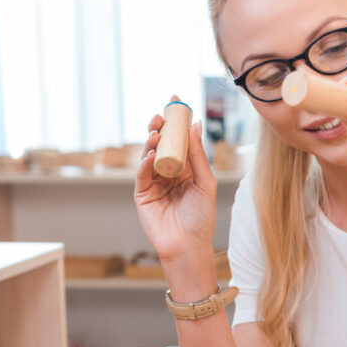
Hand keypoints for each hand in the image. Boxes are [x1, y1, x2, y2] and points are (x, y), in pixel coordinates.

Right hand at [134, 106, 217, 265]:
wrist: (188, 245)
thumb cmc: (201, 217)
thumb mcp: (204, 182)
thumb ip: (197, 154)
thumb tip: (196, 125)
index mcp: (186, 168)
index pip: (179, 139)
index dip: (177, 120)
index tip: (176, 100)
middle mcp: (169, 172)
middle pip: (162, 144)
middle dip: (159, 127)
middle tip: (160, 115)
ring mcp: (154, 182)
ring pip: (149, 156)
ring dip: (151, 143)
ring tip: (156, 133)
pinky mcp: (142, 194)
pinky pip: (142, 174)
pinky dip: (145, 163)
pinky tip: (151, 155)